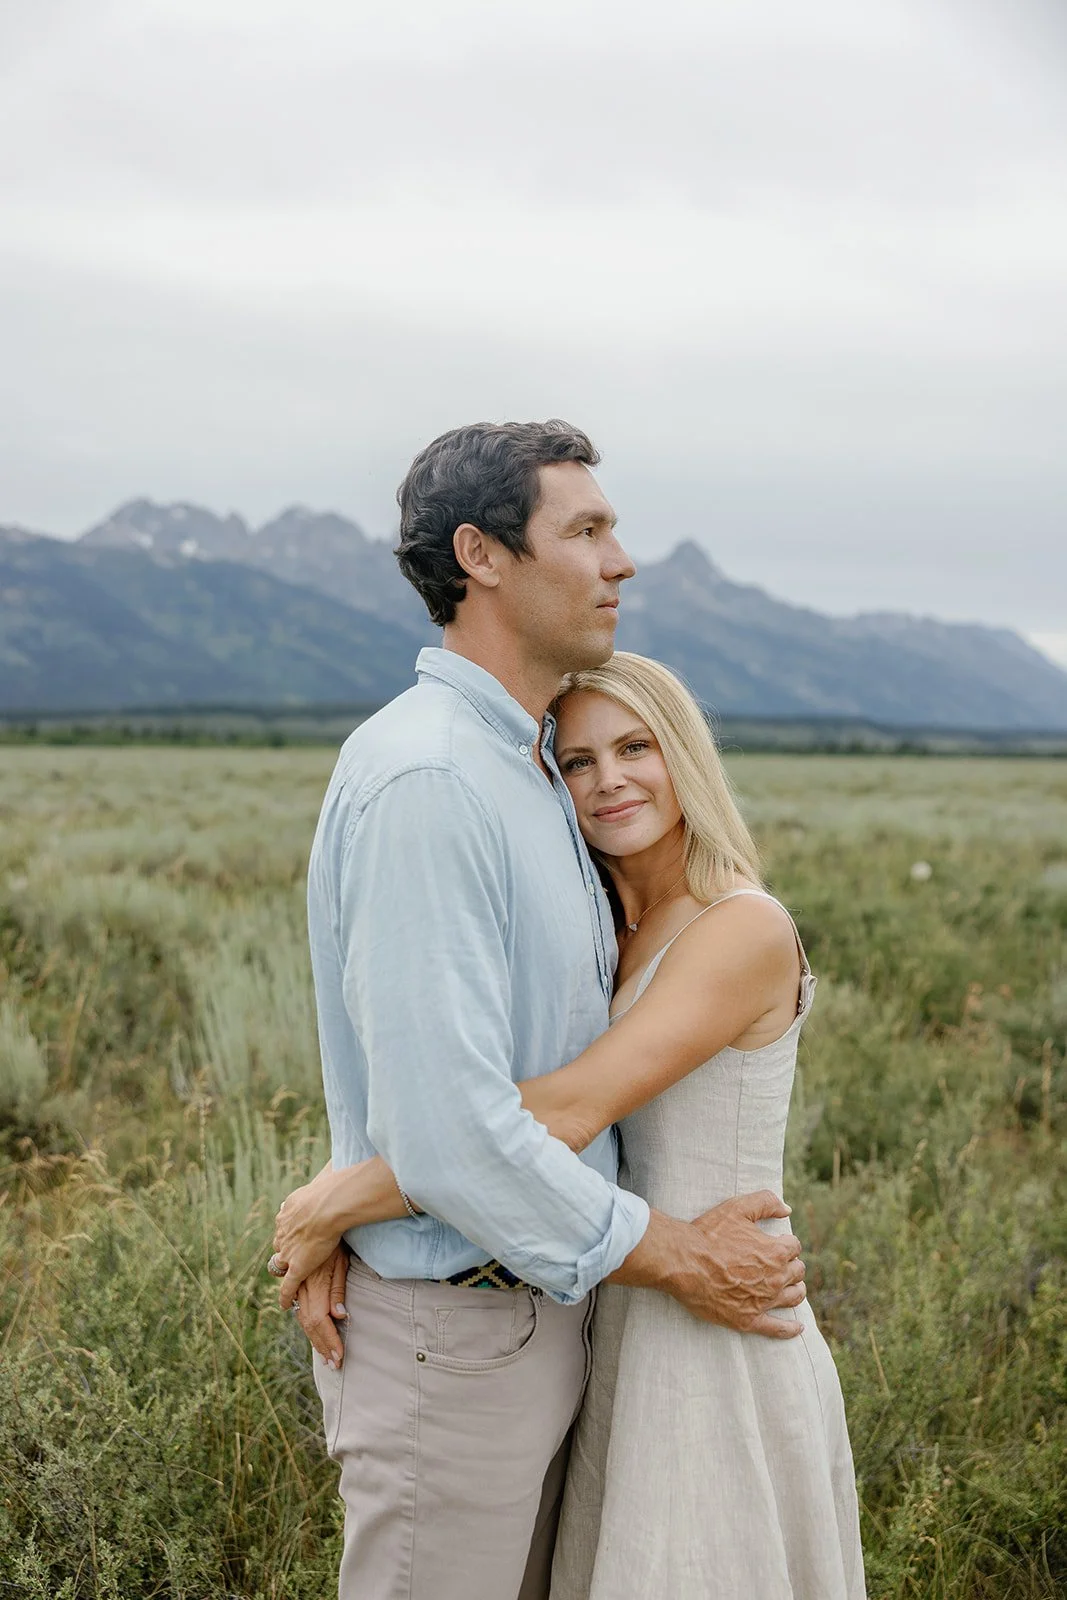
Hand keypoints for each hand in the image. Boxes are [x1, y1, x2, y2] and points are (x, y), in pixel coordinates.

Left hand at [273, 1169, 346, 1308]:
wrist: (327, 1205)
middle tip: (290, 1255)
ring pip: (281, 1263)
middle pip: (280, 1244)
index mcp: (288, 1211)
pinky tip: (285, 1304)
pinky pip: (288, 1286)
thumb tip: (335, 1165)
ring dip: (283, 1270)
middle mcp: (283, 1231)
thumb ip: (323, 1180)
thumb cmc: (330, 1189)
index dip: (290, 1232)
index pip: (284, 1225)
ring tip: (288, 1276)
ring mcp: (289, 1250)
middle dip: (284, 1249)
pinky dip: (285, 1296)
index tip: (295, 1234)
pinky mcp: (296, 1267)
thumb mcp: (322, 1179)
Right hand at [291, 1243, 350, 1367]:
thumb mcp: (342, 1261)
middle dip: (321, 1344)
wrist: (318, 1208)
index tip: (338, 1358)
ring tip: (322, 1349)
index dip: (328, 1341)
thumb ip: (338, 1288)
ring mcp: (296, 1277)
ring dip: (312, 1333)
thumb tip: (339, 1316)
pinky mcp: (294, 1269)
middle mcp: (302, 1284)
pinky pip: (292, 1296)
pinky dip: (299, 1312)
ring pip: (300, 1312)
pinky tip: (303, 1319)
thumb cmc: (337, 1234)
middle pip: (309, 1322)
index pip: (320, 1321)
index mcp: (316, 1283)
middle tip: (332, 1362)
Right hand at [683, 1190, 805, 1337]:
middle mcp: (776, 1278)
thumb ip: (766, 1202)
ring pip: (793, 1297)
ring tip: (791, 1287)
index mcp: (776, 1251)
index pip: (794, 1247)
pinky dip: (790, 1329)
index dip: (785, 1242)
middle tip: (779, 1263)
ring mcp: (763, 1301)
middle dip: (791, 1265)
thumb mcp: (737, 1207)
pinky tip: (798, 1327)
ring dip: (796, 1290)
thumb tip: (787, 1209)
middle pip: (797, 1272)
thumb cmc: (709, 1234)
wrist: (683, 1262)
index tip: (776, 1243)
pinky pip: (777, 1328)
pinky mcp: (748, 1320)